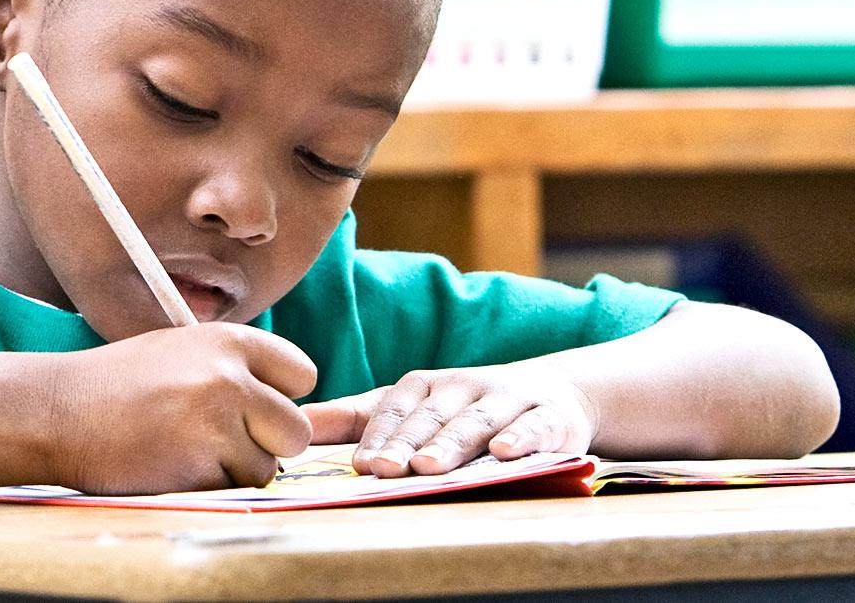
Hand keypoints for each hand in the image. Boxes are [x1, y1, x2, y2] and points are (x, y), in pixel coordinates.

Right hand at [47, 323, 315, 494]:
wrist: (57, 411)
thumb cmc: (117, 385)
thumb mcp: (180, 351)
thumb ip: (234, 369)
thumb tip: (286, 406)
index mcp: (228, 341)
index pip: (303, 374)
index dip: (281, 398)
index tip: (256, 408)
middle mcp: (229, 376)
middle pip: (296, 430)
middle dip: (269, 445)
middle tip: (226, 441)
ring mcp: (216, 421)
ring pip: (266, 467)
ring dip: (235, 470)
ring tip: (186, 450)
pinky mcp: (199, 464)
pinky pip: (231, 489)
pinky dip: (209, 486)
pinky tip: (171, 464)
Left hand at [302, 362, 597, 476]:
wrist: (556, 392)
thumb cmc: (466, 407)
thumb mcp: (414, 406)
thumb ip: (358, 417)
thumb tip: (299, 424)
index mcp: (426, 386)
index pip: (394, 409)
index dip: (377, 435)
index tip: (359, 464)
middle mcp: (463, 388)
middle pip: (430, 417)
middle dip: (406, 443)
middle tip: (384, 469)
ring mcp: (506, 401)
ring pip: (475, 423)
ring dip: (451, 443)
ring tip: (429, 466)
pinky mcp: (549, 418)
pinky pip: (534, 428)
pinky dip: (520, 439)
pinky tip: (503, 454)